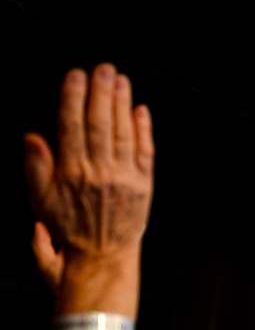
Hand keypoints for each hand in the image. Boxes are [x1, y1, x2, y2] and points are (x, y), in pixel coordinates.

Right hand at [23, 65, 154, 286]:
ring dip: (122, 103)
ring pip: (124, 132)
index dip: (73, 98)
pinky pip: (146, 151)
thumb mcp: (40, 202)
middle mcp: (101, 173)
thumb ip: (36, 168)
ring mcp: (126, 178)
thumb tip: (33, 138)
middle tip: (103, 69)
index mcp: (72, 174)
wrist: (102, 260)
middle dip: (101, 92)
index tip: (74, 76)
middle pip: (101, 123)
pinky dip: (144, 129)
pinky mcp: (145, 185)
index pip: (71, 126)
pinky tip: (140, 111)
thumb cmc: (69, 232)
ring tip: (120, 80)